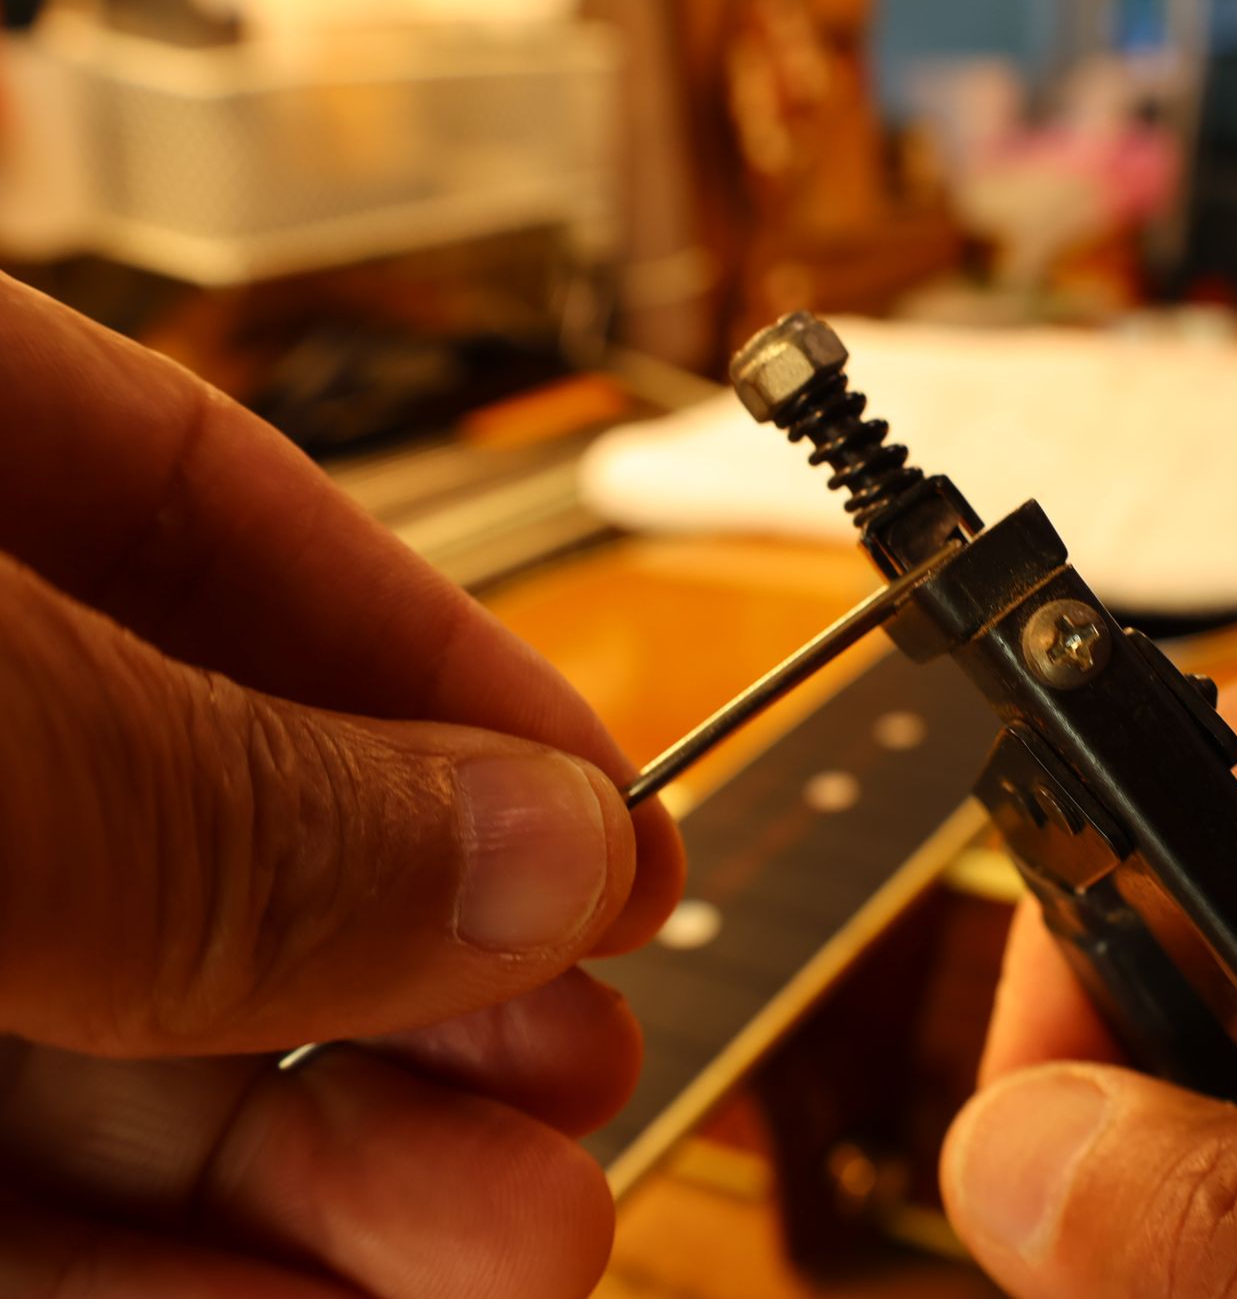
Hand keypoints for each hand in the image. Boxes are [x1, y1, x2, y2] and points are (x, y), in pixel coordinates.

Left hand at [0, 274, 681, 1296]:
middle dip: (428, 978)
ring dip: (335, 1167)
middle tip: (584, 1073)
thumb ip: (232, 791)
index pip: (221, 522)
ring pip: (109, 1043)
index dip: (452, 677)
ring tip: (513, 1241)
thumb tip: (546, 857)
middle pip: (205, 820)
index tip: (617, 823)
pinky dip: (164, 1274)